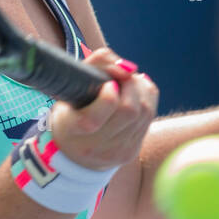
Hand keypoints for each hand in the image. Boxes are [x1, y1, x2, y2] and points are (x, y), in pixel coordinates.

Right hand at [48, 47, 158, 170]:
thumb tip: (128, 67)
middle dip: (131, 85)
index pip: (94, 119)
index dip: (108, 97)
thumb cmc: (70, 110)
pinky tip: (137, 91)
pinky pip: (149, 118)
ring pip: (145, 112)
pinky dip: (147, 98)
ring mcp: (115, 151)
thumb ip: (94, 67)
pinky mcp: (131, 152)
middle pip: (128, 111)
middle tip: (123, 75)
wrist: (74, 151)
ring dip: (142, 89)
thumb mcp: (69, 88)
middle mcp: (93, 145)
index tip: (108, 84)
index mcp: (70, 129)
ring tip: (131, 81)